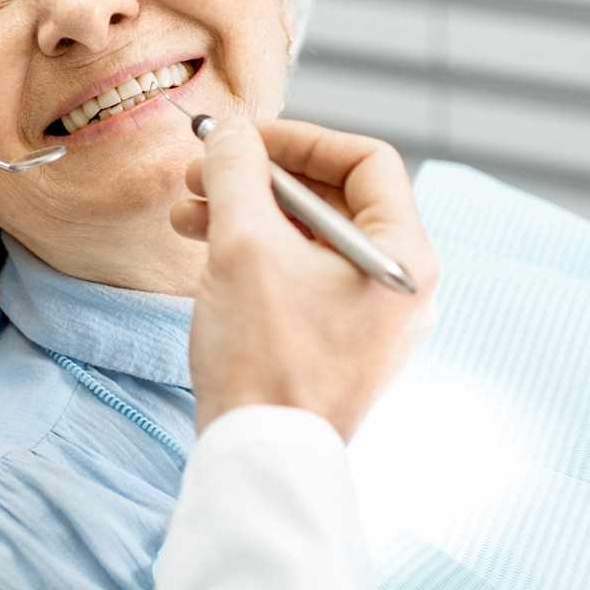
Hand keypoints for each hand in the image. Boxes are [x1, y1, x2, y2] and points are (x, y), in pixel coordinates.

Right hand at [171, 118, 439, 441]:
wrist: (258, 458)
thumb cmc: (264, 356)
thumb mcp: (244, 244)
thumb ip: (237, 172)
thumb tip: (229, 131)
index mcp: (404, 256)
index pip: (368, 161)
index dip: (301, 139)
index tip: (245, 139)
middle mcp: (400, 285)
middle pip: (334, 199)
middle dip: (260, 178)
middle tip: (200, 170)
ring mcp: (370, 318)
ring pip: (309, 238)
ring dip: (247, 213)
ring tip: (185, 211)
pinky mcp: (338, 343)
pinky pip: (302, 276)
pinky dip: (257, 254)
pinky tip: (203, 246)